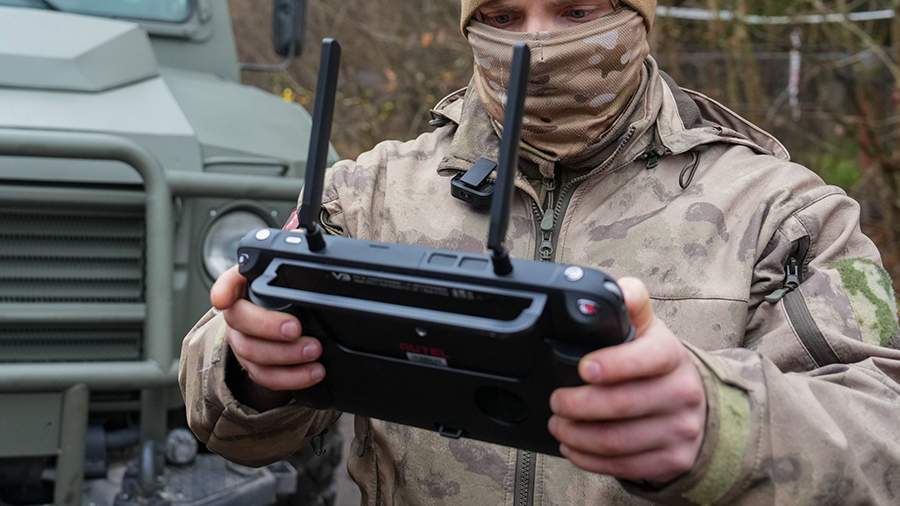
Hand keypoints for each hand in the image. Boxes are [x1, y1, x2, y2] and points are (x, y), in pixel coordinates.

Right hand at [211, 266, 324, 390]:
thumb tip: (316, 277)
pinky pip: (265, 376)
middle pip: (240, 320)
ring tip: (314, 351)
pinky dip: (291, 377)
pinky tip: (312, 372)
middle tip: (296, 329)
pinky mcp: (253, 365)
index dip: (223, 289)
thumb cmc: (285, 297)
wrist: (283, 321)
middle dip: (268, 326)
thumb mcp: (289, 281)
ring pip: (252, 352)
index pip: (229, 281)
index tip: (223, 299)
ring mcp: (242, 341)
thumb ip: (294, 276)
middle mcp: (237, 313)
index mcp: (245, 286)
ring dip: (285, 355)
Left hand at [548, 278, 706, 482]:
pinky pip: (626, 466)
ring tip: (558, 425)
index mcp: (671, 355)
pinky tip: (574, 448)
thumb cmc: (658, 363)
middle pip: (624, 405)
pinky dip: (591, 460)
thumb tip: (621, 291)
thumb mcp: (647, 329)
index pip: (647, 358)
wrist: (698, 404)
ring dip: (578, 436)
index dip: (614, 364)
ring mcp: (681, 429)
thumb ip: (631, 302)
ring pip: (619, 441)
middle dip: (579, 405)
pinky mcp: (674, 460)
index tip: (583, 367)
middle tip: (556, 402)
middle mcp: (682, 393)